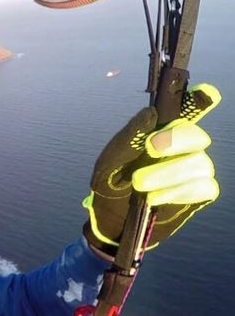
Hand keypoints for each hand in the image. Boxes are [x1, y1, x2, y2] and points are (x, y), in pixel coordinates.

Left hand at [83, 84, 220, 257]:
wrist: (112, 222)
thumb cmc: (111, 186)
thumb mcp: (109, 164)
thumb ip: (128, 138)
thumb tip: (150, 112)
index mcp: (159, 133)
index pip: (185, 111)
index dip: (199, 100)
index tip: (207, 93)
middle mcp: (182, 147)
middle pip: (195, 135)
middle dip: (175, 141)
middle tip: (151, 149)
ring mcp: (193, 169)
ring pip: (199, 163)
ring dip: (168, 174)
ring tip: (140, 186)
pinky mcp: (199, 193)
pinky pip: (204, 186)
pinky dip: (179, 192)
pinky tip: (156, 199)